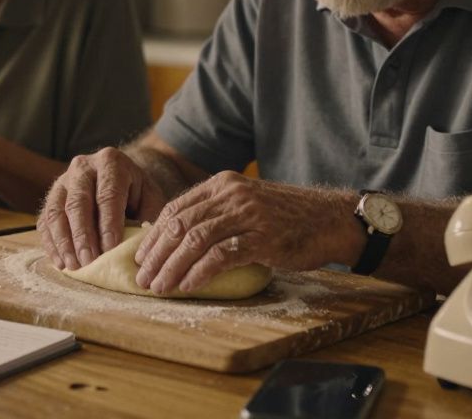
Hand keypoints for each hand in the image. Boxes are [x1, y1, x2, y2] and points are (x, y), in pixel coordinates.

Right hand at [38, 147, 167, 270]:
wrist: (118, 179)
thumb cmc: (137, 194)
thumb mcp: (150, 199)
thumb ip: (146, 219)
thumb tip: (138, 247)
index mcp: (110, 162)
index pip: (107, 194)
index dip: (108, 223)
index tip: (110, 249)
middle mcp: (82, 167)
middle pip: (78, 202)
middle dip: (83, 235)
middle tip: (89, 261)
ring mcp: (62, 181)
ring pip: (56, 212)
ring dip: (64, 242)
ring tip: (74, 266)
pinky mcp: (51, 198)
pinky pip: (45, 222)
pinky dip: (51, 244)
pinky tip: (61, 263)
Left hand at [133, 173, 363, 293]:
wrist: (330, 220)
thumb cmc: (286, 218)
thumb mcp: (246, 205)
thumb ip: (216, 214)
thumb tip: (177, 239)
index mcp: (222, 184)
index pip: (176, 208)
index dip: (154, 235)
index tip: (140, 257)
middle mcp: (231, 194)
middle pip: (181, 224)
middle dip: (156, 254)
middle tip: (142, 278)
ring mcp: (247, 214)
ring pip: (195, 240)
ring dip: (172, 267)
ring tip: (159, 287)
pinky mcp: (262, 237)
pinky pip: (221, 255)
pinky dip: (199, 272)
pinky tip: (188, 285)